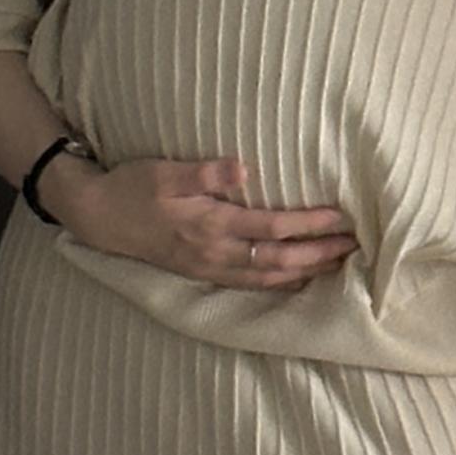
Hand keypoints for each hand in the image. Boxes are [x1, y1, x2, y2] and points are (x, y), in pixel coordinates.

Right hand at [47, 154, 359, 293]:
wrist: (100, 218)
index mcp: (210, 224)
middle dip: (320, 254)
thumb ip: (204, 172)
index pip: (273, 227)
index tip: (340, 218)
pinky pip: (252, 284)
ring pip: (269, 278)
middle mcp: (215, 253)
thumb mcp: (164, 171)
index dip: (309, 224)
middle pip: (280, 260)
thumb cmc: (133, 188)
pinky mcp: (204, 273)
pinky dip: (281, 283)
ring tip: (337, 263)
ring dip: (306, 272)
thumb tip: (243, 169)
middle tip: (355, 246)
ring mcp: (210, 268)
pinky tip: (298, 278)